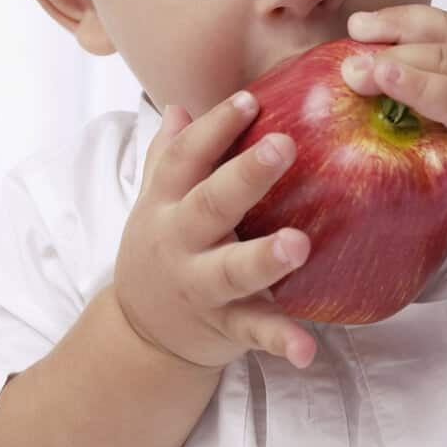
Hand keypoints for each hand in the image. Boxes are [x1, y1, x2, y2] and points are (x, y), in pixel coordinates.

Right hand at [113, 92, 317, 370]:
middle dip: (244, 176)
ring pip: (230, 271)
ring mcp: (200, 287)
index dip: (215, 127)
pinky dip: (279, 340)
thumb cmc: (160, 250)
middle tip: (284, 146)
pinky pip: (252, 332)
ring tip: (298, 245)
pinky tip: (307, 347)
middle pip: (210, 204)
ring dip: (263, 258)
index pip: (185, 157)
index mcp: (165, 204)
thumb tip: (178, 107)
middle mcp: (179, 242)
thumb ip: (166, 155)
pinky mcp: (223, 326)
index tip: (249, 99)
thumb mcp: (154, 202)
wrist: (139, 333)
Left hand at [340, 4, 446, 230]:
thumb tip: (369, 71)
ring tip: (354, 70)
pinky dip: (417, 86)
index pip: (445, 23)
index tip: (358, 26)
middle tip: (345, 50)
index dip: (399, 21)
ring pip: (445, 61)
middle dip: (389, 41)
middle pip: (441, 38)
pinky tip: (386, 78)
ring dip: (394, 62)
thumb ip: (442, 85)